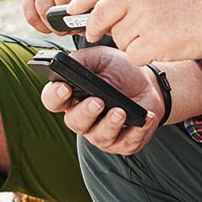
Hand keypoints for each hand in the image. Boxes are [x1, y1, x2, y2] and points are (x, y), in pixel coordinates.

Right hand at [20, 0, 111, 33]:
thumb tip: (110, 26)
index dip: (91, 1)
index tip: (95, 16)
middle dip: (72, 18)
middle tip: (79, 27)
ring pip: (44, 6)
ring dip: (55, 24)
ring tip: (65, 29)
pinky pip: (30, 13)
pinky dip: (41, 26)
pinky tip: (50, 27)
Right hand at [39, 46, 163, 154]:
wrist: (148, 83)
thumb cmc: (119, 70)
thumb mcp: (100, 58)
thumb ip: (82, 60)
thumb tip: (69, 62)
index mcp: (71, 97)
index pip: (53, 100)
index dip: (55, 96)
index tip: (64, 87)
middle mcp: (83, 119)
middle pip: (75, 122)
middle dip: (85, 113)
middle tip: (97, 101)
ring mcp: (102, 133)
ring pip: (100, 136)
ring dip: (110, 124)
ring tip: (121, 111)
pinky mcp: (124, 143)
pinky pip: (128, 142)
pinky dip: (137, 131)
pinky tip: (145, 118)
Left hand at [67, 0, 201, 65]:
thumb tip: (97, 4)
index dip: (81, 1)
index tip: (73, 11)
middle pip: (99, 15)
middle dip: (94, 28)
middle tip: (95, 34)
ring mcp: (144, 17)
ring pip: (118, 37)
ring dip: (131, 41)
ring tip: (155, 32)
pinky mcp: (153, 40)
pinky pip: (133, 54)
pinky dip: (143, 55)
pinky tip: (161, 44)